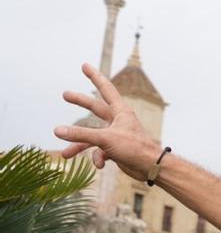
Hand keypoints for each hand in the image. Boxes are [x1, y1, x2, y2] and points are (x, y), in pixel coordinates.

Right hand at [53, 63, 163, 180]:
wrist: (151, 168)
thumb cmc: (134, 148)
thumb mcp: (104, 139)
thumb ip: (80, 134)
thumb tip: (57, 130)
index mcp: (120, 111)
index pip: (106, 89)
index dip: (95, 76)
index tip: (85, 65)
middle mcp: (118, 121)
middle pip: (95, 107)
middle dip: (81, 102)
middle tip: (65, 95)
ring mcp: (116, 135)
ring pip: (92, 136)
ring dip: (79, 145)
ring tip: (65, 154)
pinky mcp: (116, 149)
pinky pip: (99, 151)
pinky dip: (97, 158)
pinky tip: (100, 165)